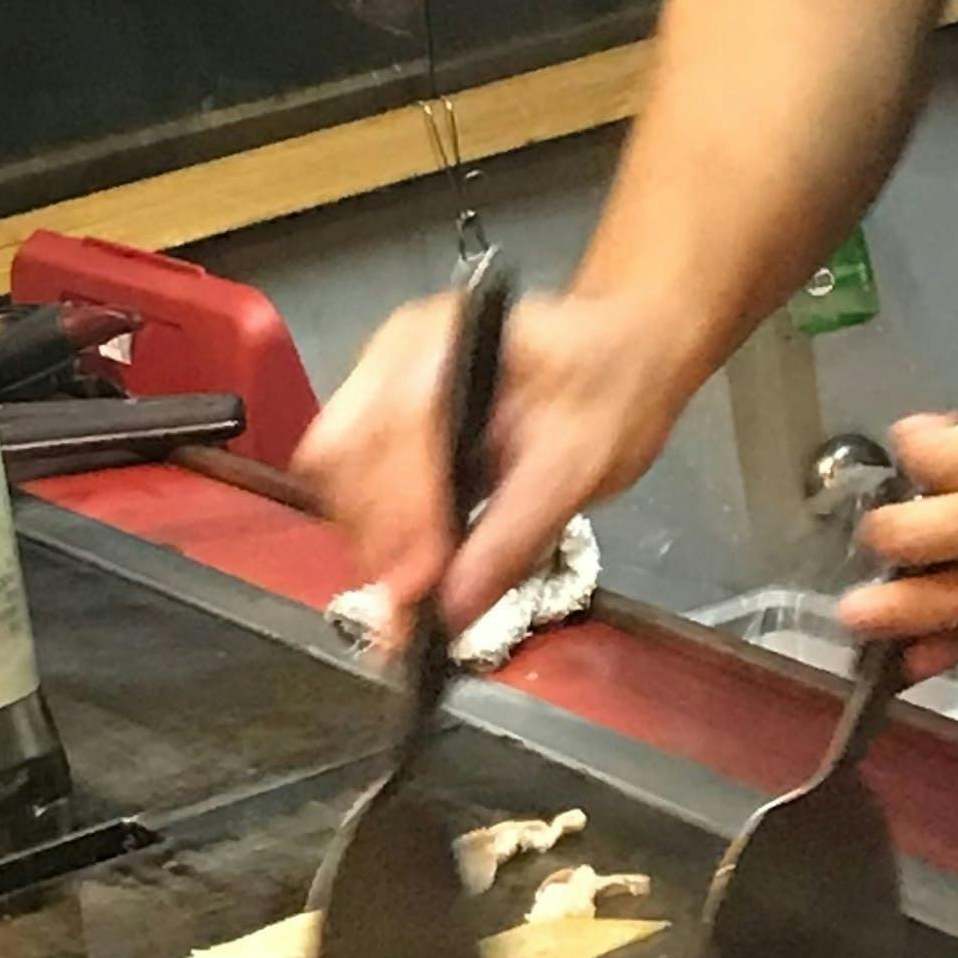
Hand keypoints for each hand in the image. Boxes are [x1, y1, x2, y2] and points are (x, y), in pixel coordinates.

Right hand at [294, 284, 681, 634]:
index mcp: (447, 346)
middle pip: (341, 454)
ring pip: (334, 467)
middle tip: (413, 601)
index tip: (417, 593)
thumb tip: (452, 611)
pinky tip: (415, 554)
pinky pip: (350, 470)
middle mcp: (397, 352)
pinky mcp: (382, 405)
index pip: (394, 434)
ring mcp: (382, 375)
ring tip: (416, 584)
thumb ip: (513, 538)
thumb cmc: (612, 389)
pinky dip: (374, 521)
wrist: (622, 348)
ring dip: (367, 533)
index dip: (400, 521)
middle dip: (372, 534)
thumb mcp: (581, 467)